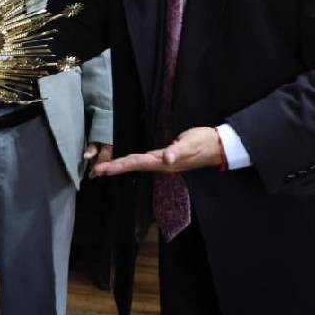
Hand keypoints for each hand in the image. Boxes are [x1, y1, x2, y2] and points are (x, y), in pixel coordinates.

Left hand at [89, 127, 222, 177]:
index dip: (120, 166)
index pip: (136, 163)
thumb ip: (178, 151)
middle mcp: (161, 164)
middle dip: (114, 168)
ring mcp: (163, 162)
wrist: (219, 146)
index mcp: (164, 162)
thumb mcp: (191, 144)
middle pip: (133, 166)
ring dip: (120, 166)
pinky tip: (125, 163)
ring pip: (137, 164)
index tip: (103, 169)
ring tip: (104, 168)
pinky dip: (132, 162)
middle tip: (95, 171)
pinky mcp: (166, 157)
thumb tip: (167, 159)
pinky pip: (144, 160)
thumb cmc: (204, 142)